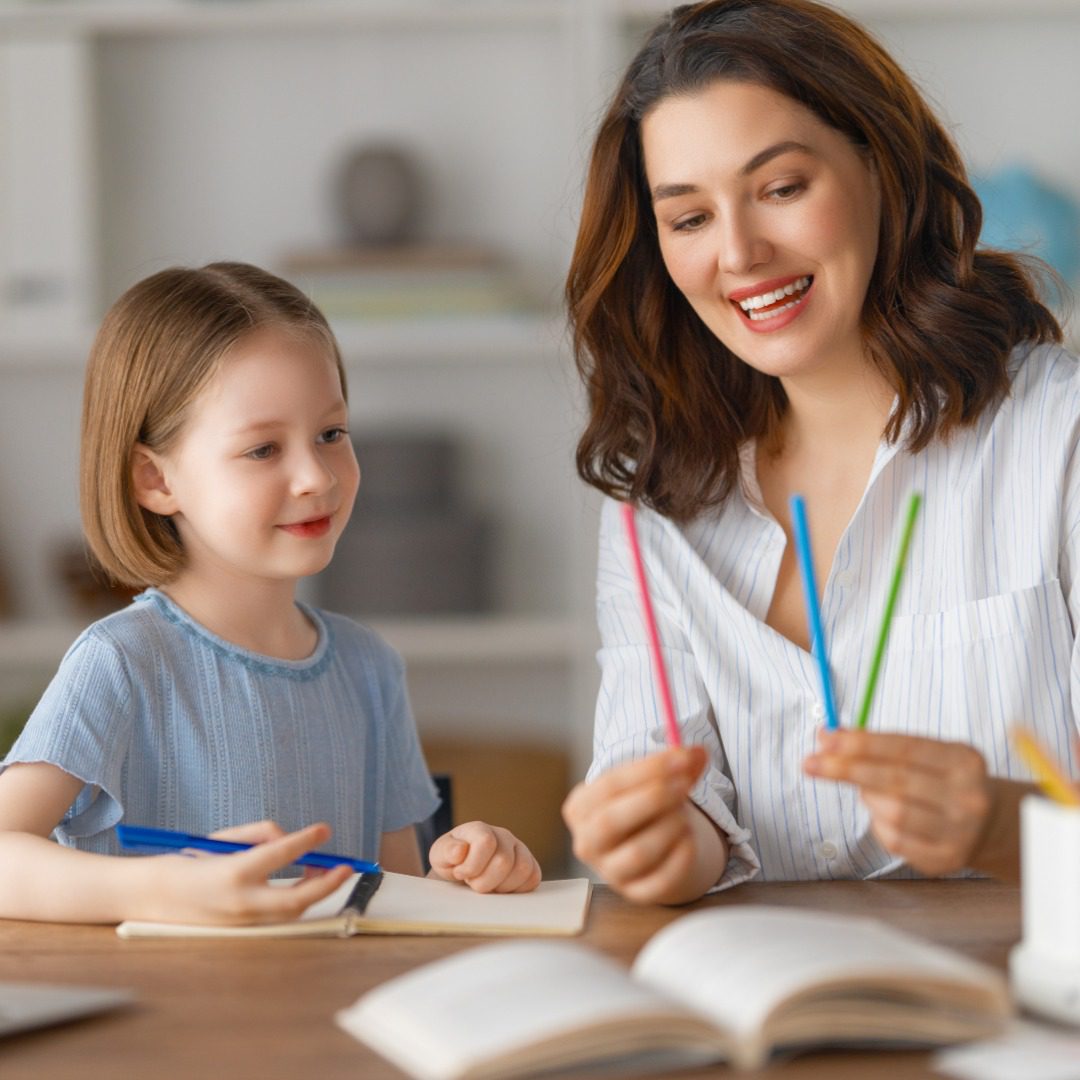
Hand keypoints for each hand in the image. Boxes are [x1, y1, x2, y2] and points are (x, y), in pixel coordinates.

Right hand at [142, 821, 353, 924]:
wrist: (153, 897)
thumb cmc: (190, 862)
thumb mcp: (223, 841)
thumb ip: (259, 837)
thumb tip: (290, 840)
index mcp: (233, 873)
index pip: (281, 854)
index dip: (307, 840)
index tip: (325, 829)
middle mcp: (240, 901)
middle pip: (296, 898)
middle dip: (327, 884)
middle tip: (345, 866)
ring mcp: (242, 921)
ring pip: (292, 911)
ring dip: (314, 892)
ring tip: (324, 869)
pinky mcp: (243, 931)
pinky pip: (279, 917)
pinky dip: (296, 901)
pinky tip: (305, 884)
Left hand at [427, 821, 541, 892]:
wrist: (463, 872)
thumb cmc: (452, 863)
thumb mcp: (439, 856)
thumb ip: (446, 851)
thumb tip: (460, 850)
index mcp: (480, 829)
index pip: (486, 842)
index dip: (472, 865)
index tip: (460, 874)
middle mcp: (503, 836)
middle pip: (504, 861)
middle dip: (485, 881)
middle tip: (473, 883)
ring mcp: (519, 849)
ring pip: (523, 869)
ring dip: (501, 887)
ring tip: (487, 886)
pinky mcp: (530, 865)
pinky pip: (533, 878)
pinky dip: (517, 889)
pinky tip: (500, 889)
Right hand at [562, 746, 722, 904]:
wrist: (650, 846)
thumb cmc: (644, 806)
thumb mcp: (653, 780)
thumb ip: (676, 764)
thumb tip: (698, 752)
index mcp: (580, 808)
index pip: (608, 785)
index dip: (647, 770)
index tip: (681, 758)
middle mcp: (587, 843)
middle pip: (611, 822)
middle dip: (653, 799)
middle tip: (685, 784)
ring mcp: (610, 872)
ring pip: (637, 853)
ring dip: (669, 827)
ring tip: (685, 814)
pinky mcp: (636, 894)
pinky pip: (660, 880)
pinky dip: (681, 857)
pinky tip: (690, 838)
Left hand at [803, 730, 991, 875]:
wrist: (987, 824)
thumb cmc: (941, 780)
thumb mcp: (925, 754)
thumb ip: (879, 744)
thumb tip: (827, 737)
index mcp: (964, 761)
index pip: (904, 748)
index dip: (862, 743)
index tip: (826, 739)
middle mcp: (969, 797)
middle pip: (895, 781)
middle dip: (847, 769)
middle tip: (811, 763)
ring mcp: (960, 832)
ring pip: (893, 812)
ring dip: (867, 797)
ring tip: (864, 790)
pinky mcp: (946, 859)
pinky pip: (895, 839)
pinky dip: (877, 823)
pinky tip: (880, 814)